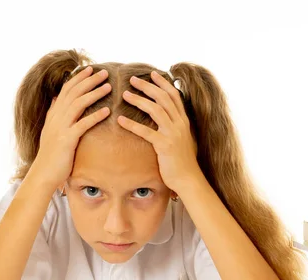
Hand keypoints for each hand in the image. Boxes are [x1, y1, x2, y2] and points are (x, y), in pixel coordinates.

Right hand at [31, 66, 111, 188]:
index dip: (78, 78)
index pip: (66, 90)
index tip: (90, 69)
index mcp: (54, 115)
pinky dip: (95, 116)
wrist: (43, 174)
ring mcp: (60, 128)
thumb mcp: (49, 131)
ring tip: (108, 86)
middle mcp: (56, 118)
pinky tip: (107, 110)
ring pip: (78, 104)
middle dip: (89, 80)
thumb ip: (53, 114)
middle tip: (104, 72)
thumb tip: (56, 98)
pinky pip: (83, 124)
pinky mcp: (67, 140)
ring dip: (94, 93)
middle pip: (73, 93)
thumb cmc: (51, 155)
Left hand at [117, 71, 200, 193]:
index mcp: (183, 121)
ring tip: (125, 95)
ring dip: (139, 100)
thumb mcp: (180, 139)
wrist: (187, 178)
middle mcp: (180, 124)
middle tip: (132, 79)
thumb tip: (163, 118)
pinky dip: (132, 124)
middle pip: (163, 98)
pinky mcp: (164, 146)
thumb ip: (173, 127)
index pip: (174, 95)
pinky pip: (146, 132)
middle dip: (148, 87)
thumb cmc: (181, 161)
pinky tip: (120, 120)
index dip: (163, 83)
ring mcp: (173, 134)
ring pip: (156, 110)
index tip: (152, 73)